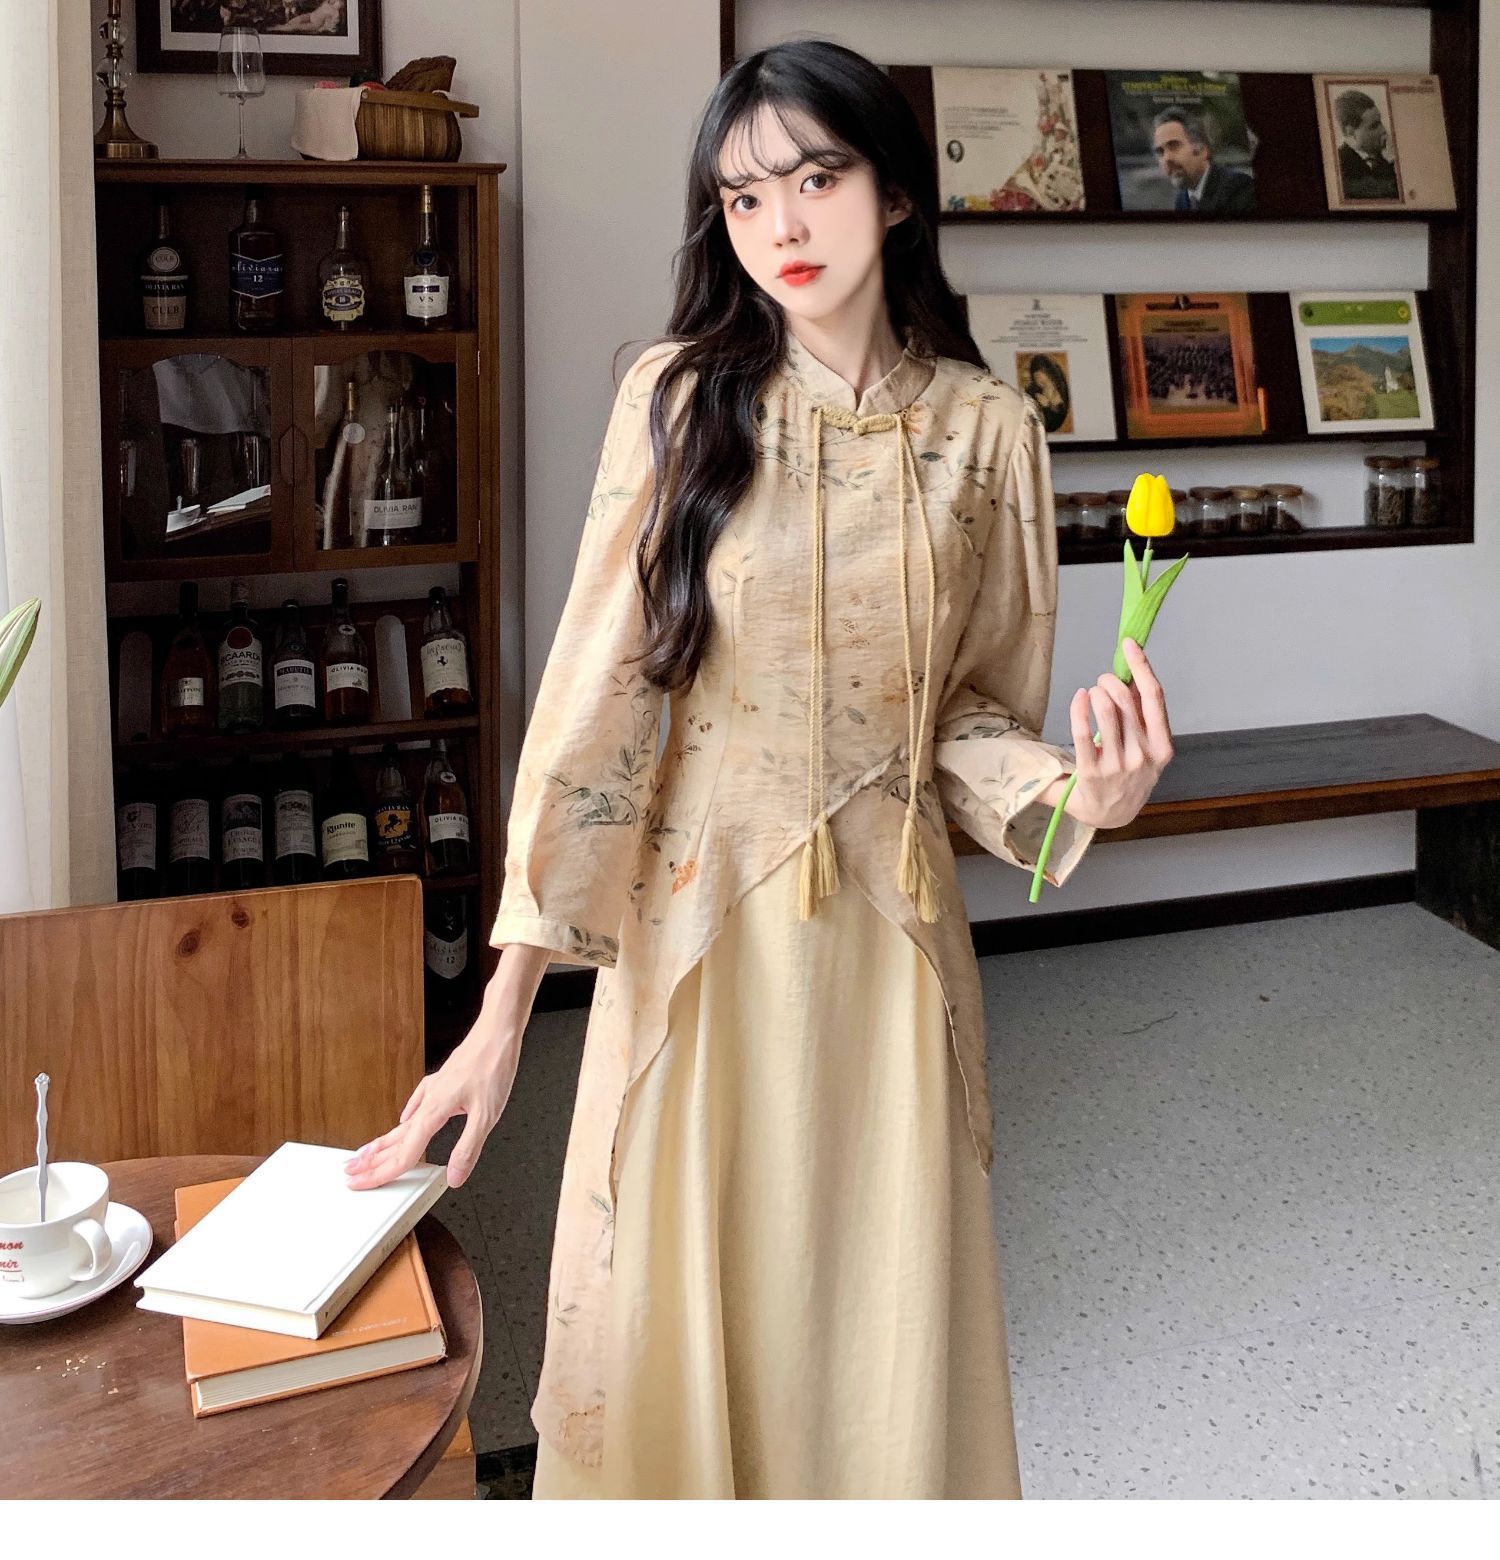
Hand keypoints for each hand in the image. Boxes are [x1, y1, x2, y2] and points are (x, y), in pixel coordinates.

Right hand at [344, 1009, 521, 1191]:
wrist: (497, 1032)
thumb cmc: (493, 1067)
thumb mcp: (486, 1116)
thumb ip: (468, 1149)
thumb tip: (454, 1177)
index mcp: (434, 1112)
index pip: (404, 1153)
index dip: (382, 1173)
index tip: (362, 1184)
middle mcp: (429, 1101)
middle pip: (395, 1139)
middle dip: (371, 1160)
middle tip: (350, 1174)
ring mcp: (433, 1090)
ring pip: (402, 1123)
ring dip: (381, 1142)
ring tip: (363, 1154)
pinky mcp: (441, 1082)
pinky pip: (416, 1105)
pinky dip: (405, 1118)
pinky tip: (402, 1121)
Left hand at [1062, 637, 1173, 829]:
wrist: (1111, 815)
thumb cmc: (1128, 775)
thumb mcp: (1147, 749)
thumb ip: (1140, 717)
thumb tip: (1129, 677)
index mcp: (1162, 747)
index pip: (1155, 698)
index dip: (1142, 666)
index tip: (1129, 644)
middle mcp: (1143, 755)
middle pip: (1127, 700)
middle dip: (1111, 681)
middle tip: (1102, 681)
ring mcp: (1118, 765)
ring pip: (1107, 711)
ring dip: (1096, 692)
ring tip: (1092, 692)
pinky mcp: (1092, 772)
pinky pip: (1083, 731)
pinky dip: (1079, 708)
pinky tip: (1078, 697)